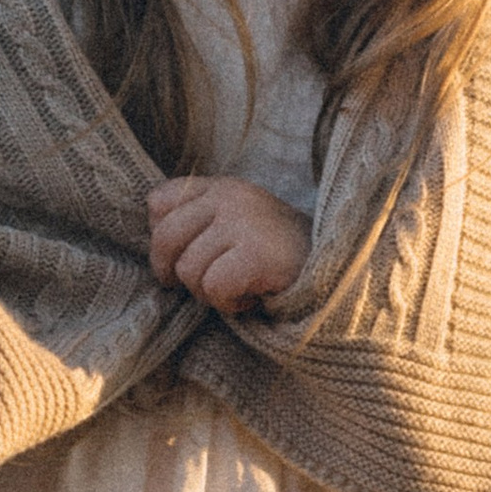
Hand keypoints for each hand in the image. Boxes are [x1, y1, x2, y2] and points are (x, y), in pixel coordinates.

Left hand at [148, 176, 309, 315]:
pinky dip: (229, 304)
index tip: (185, 258)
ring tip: (240, 289)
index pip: (159, 203)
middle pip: (165, 238)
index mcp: (222, 187)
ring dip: (209, 293)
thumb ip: (197, 220)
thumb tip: (153, 233)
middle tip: (202, 287)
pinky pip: (214, 288)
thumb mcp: (237, 226)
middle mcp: (230, 197)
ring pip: (188, 270)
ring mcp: (243, 222)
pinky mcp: (256, 252)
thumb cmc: (279, 257)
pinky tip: (251, 298)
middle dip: (175, 272)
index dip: (164, 239)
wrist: (337, 271)